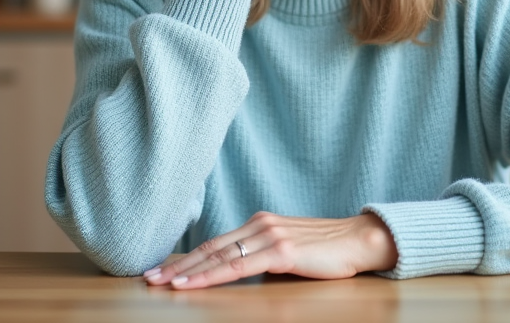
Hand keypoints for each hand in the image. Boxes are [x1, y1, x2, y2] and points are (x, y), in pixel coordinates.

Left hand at [144, 212, 397, 289]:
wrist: (361, 240)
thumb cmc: (326, 251)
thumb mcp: (287, 251)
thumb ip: (261, 258)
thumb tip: (237, 274)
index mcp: (259, 223)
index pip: (215, 242)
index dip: (186, 257)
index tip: (161, 269)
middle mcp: (260, 224)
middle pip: (210, 247)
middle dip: (177, 265)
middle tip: (148, 277)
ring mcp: (270, 236)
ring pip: (218, 256)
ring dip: (187, 272)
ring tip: (162, 283)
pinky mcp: (282, 251)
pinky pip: (239, 267)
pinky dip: (212, 276)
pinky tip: (195, 284)